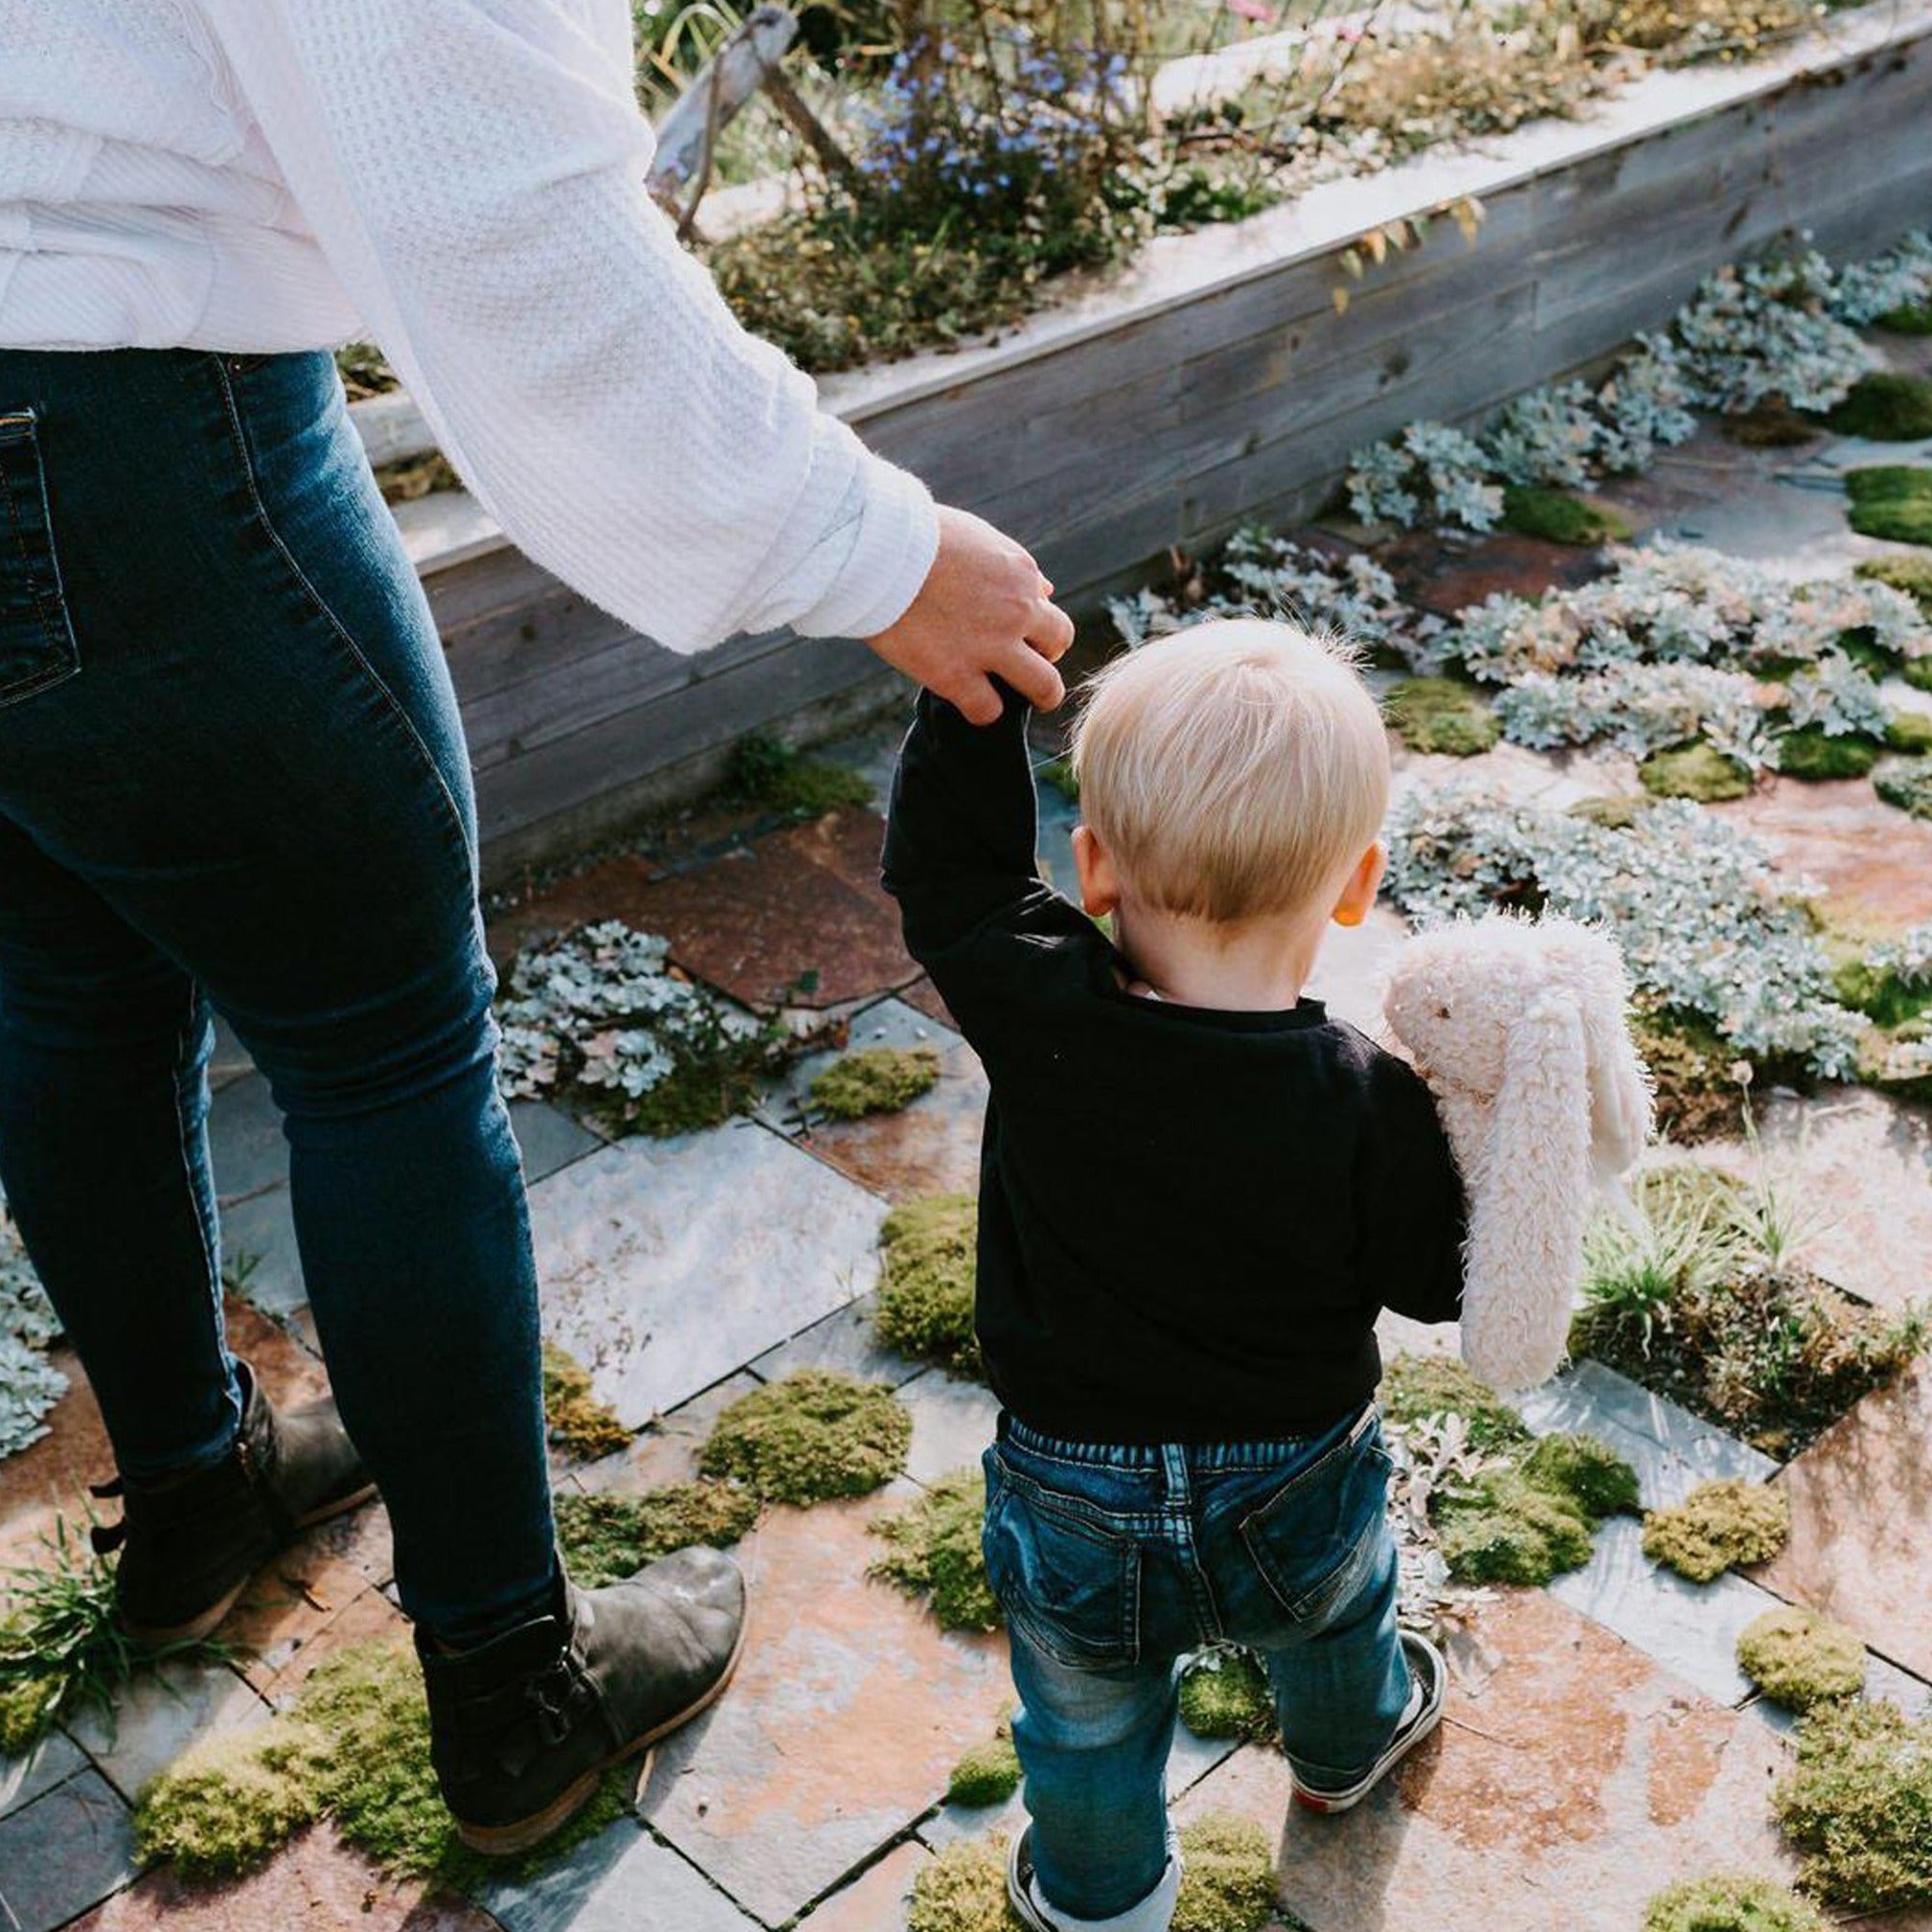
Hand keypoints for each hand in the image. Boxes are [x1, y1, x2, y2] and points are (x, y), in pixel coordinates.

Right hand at [864, 505, 1075, 722]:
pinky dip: (982, 710)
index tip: (1015, 630)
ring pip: (1044, 686)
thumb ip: (1010, 565)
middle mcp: (1016, 611)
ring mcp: (990, 647)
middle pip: (1059, 642)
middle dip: (1046, 654)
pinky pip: (988, 710)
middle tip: (1026, 663)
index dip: (1034, 623)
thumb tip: (1045, 589)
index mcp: (1019, 572)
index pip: (1047, 606)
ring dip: (1040, 695)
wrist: (874, 551)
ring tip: (1025, 700)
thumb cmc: (912, 535)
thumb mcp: (975, 536)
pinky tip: (969, 702)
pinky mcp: (956, 676)